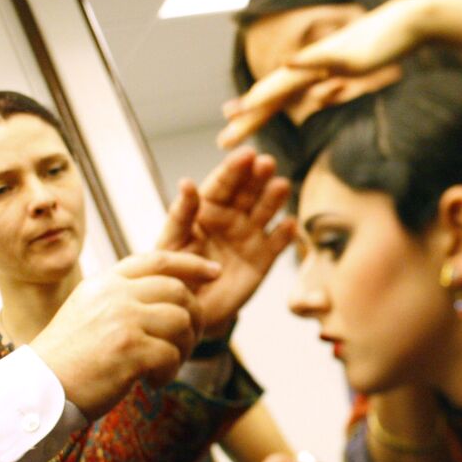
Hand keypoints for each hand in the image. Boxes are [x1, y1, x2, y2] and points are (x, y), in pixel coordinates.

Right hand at [30, 251, 219, 418]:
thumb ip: (120, 298)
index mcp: (106, 282)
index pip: (159, 260)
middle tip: (187, 343)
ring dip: (182, 349)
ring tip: (163, 367)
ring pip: (181, 322)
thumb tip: (166, 296)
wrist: (38, 387)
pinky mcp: (130, 350)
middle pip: (179, 293)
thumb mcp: (87, 310)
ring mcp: (123, 320)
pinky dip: (168, 373)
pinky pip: (171, 356)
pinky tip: (151, 383)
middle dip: (194, 319)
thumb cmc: (66, 357)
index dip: (192, 264)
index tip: (214, 273)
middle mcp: (116, 294)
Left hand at [156, 149, 294, 337]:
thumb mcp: (171, 241)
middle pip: (248, 191)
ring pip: (265, 211)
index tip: (246, 154)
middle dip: (258, 176)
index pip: (222, 183)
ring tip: (280, 186)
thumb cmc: (174, 270)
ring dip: (274, 198)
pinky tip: (289, 225)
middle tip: (267, 163)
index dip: (234, 168)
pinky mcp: (263, 259)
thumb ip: (181, 214)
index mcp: (207, 207)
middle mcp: (231, 216)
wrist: (188, 308)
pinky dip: (285, 235)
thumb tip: (186, 183)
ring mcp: (249, 236)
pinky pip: (277, 243)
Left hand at [217, 0, 423, 147]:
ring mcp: (329, 59)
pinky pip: (324, 57)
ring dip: (266, 93)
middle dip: (248, 118)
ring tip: (242, 108)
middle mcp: (313, 65)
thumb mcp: (353, 72)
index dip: (253, 111)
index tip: (229, 123)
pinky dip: (305, 61)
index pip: (277, 96)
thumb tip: (324, 93)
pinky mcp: (349, 55)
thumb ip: (336, 82)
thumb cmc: (381, 47)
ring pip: (291, 79)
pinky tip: (288, 62)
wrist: (408, 23)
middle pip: (275, 94)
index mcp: (313, 73)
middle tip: (222, 140)